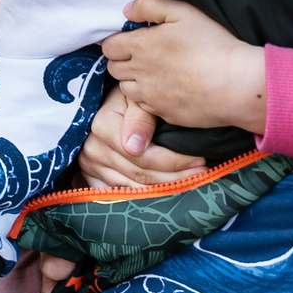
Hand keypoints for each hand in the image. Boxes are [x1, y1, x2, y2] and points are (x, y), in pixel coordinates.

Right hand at [75, 84, 206, 188]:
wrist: (105, 101)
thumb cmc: (127, 96)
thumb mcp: (136, 96)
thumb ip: (140, 117)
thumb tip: (135, 147)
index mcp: (103, 128)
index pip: (144, 157)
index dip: (174, 162)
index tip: (200, 160)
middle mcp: (94, 150)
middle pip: (141, 176)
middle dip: (175, 177)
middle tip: (202, 174)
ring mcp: (91, 166)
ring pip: (133, 189)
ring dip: (163, 189)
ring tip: (190, 183)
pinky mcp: (92, 176)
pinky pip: (120, 194)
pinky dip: (143, 196)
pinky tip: (163, 193)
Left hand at [101, 0, 264, 136]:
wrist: (238, 85)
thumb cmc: (213, 44)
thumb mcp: (184, 11)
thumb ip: (151, 4)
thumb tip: (128, 10)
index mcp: (141, 46)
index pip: (109, 47)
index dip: (119, 42)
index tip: (134, 40)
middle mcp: (140, 74)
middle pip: (114, 69)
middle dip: (123, 61)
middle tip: (145, 55)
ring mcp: (151, 97)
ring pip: (126, 89)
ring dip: (134, 81)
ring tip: (156, 72)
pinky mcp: (165, 114)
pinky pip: (146, 106)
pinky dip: (151, 98)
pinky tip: (170, 89)